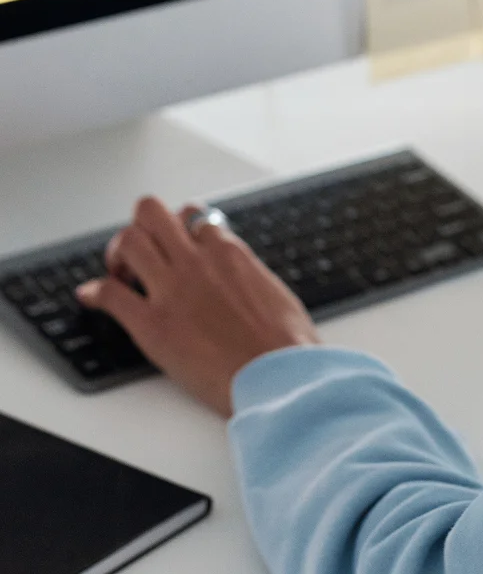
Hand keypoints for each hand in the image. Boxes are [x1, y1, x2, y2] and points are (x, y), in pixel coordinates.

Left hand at [76, 196, 319, 416]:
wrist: (278, 377)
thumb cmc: (285, 344)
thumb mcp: (273, 290)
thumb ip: (248, 274)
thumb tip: (241, 276)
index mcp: (229, 251)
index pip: (192, 216)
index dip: (180, 227)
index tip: (177, 242)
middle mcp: (196, 261)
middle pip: (152, 213)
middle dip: (142, 227)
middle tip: (142, 251)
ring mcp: (172, 290)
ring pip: (128, 241)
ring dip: (118, 253)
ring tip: (121, 271)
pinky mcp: (153, 326)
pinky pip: (111, 295)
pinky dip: (95, 292)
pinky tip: (91, 296)